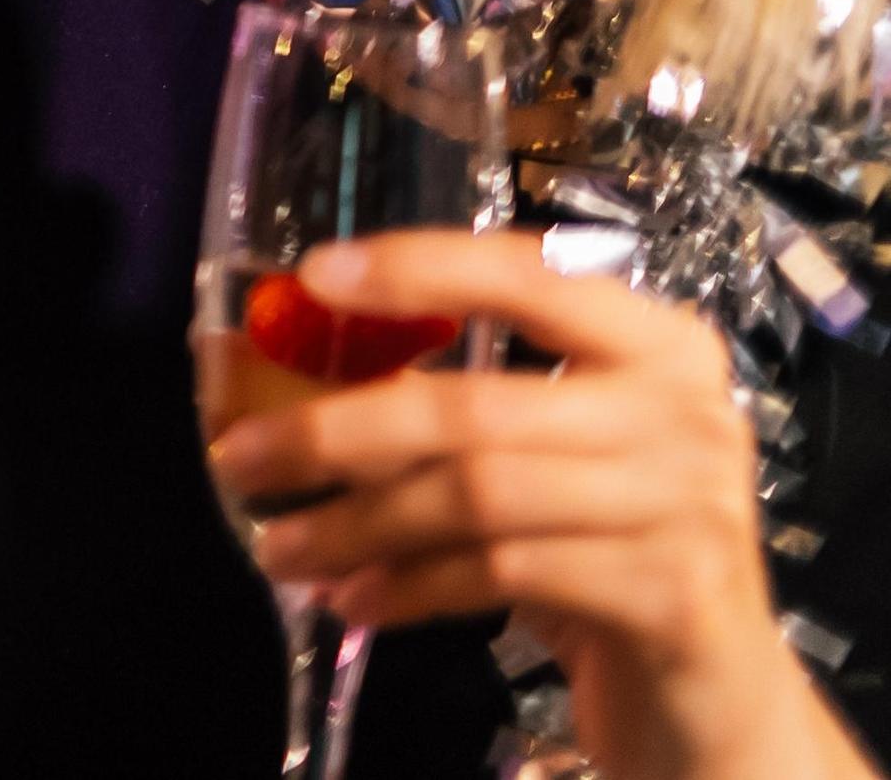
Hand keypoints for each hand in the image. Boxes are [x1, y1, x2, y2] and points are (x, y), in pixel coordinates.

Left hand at [216, 231, 868, 779]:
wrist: (717, 690)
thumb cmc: (613, 548)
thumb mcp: (554, 457)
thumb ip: (463, 404)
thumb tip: (285, 369)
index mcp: (659, 345)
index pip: (527, 274)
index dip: (418, 268)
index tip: (314, 276)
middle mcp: (686, 412)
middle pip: (474, 409)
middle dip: (336, 433)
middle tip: (239, 458)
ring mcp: (688, 504)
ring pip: (476, 498)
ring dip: (355, 524)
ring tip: (279, 546)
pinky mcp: (670, 595)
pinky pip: (501, 574)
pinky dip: (409, 586)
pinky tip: (355, 599)